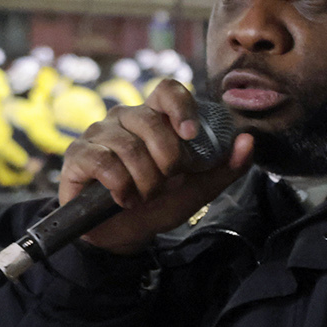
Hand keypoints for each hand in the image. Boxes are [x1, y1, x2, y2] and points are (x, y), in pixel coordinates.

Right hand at [58, 78, 255, 254]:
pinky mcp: (78, 155)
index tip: (191, 135)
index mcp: (155, 118)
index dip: (181, 107)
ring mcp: (99, 134)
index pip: (167, 91)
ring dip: (143, 181)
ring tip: (143, 197)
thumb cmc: (158, 205)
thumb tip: (248, 140)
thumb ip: (225, 167)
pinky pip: (103, 161)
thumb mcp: (198, 190)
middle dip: (166, 161)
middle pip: (149, 121)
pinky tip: (123, 199)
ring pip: (128, 146)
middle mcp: (125, 119)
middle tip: (166, 184)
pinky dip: (120, 186)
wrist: (123, 235)